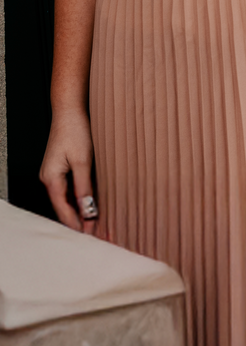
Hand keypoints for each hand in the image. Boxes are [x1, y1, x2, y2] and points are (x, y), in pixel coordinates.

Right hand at [40, 109, 96, 231]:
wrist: (70, 109)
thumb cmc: (75, 130)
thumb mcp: (83, 161)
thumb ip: (84, 188)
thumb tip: (87, 211)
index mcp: (51, 179)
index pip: (63, 210)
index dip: (77, 224)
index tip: (90, 236)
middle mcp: (49, 178)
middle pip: (63, 207)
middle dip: (79, 220)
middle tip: (96, 232)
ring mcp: (54, 173)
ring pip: (67, 198)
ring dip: (80, 209)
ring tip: (96, 221)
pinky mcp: (61, 167)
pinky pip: (69, 188)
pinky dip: (80, 197)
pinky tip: (91, 202)